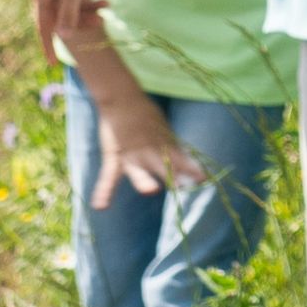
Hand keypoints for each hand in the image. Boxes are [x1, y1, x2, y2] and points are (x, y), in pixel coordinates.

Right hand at [29, 0, 104, 58]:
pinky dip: (91, 4)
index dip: (48, 46)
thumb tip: (64, 36)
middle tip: (101, 22)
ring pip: (72, 11)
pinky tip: (106, 3)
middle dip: (81, 22)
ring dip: (89, 12)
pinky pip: (78, 2)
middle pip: (62, 20)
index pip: (43, 27)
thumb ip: (69, 11)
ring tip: (107, 7)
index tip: (54, 65)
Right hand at [88, 89, 205, 210]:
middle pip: (162, 165)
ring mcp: (131, 155)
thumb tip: (186, 160)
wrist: (122, 100)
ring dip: (144, 181)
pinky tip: (101, 206)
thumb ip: (171, 146)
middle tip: (183, 185)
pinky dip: (104, 191)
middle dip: (173, 174)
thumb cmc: (144, 114)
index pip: (180, 158)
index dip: (191, 169)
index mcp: (162, 143)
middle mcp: (148, 150)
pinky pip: (108, 177)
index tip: (205, 178)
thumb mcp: (163, 128)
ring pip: (138, 171)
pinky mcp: (114, 157)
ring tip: (151, 190)